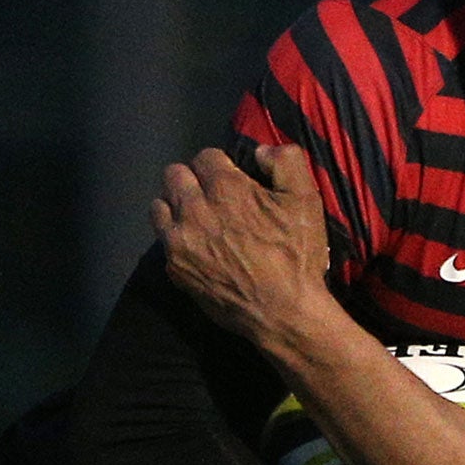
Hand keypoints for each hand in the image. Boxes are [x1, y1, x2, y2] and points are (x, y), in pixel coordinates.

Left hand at [152, 145, 332, 344]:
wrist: (282, 313)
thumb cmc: (297, 255)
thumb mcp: (306, 199)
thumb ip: (285, 161)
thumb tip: (260, 151)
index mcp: (224, 188)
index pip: (205, 156)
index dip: (221, 165)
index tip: (233, 180)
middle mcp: (193, 210)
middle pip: (173, 176)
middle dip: (192, 180)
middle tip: (211, 197)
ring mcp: (179, 242)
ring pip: (159, 207)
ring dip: (176, 207)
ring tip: (196, 220)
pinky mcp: (175, 269)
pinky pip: (163, 242)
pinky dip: (177, 240)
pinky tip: (198, 249)